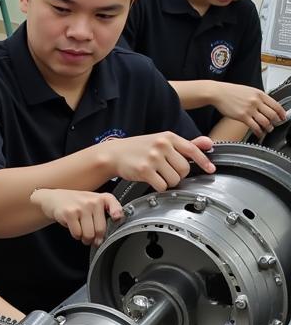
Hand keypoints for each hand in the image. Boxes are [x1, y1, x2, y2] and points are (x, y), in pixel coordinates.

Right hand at [31, 188, 124, 245]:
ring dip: (84, 238)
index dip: (117, 213)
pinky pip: (77, 233)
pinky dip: (75, 235)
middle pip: (100, 229)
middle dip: (95, 238)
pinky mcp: (69, 213)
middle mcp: (92, 201)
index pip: (114, 204)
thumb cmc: (75, 203)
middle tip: (91, 237)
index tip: (116, 218)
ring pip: (88, 234)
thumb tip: (103, 238)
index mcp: (101, 198)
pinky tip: (73, 227)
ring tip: (81, 231)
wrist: (53, 198)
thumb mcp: (92, 203)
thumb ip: (103, 216)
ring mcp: (80, 206)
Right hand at [100, 132, 214, 189]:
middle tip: (168, 172)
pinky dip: (159, 187)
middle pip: (185, 169)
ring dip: (168, 182)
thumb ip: (186, 144)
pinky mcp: (144, 170)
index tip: (210, 169)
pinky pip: (162, 185)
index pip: (192, 149)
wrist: (113, 154)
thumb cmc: (138, 148)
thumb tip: (208, 143)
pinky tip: (151, 180)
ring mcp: (153, 157)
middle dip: (179, 174)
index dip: (204, 161)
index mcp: (167, 137)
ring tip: (158, 175)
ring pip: (174, 179)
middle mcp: (161, 145)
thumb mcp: (161, 141)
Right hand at [213, 82, 286, 137]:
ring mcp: (249, 109)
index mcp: (259, 94)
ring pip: (265, 122)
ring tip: (267, 129)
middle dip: (276, 122)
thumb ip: (258, 97)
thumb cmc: (230, 91)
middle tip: (275, 124)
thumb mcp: (248, 90)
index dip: (282, 113)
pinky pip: (255, 126)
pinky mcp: (242, 116)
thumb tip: (267, 106)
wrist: (217, 92)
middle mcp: (256, 101)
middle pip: (273, 115)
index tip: (282, 117)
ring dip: (268, 127)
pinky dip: (259, 131)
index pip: (276, 105)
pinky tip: (258, 133)